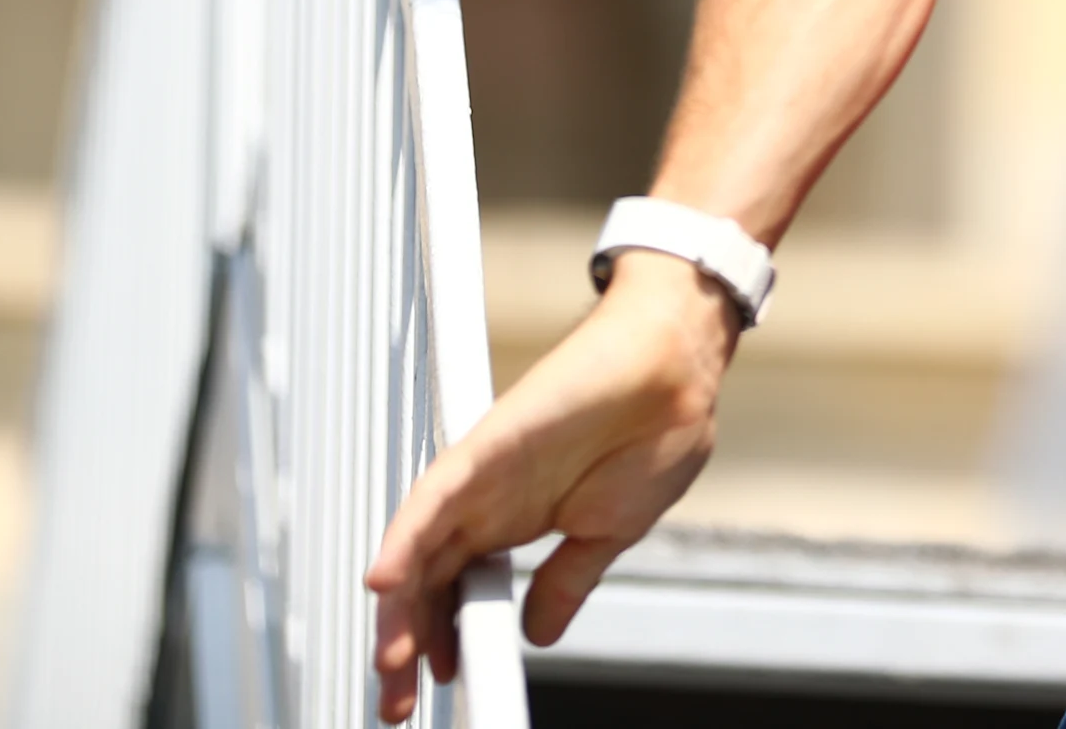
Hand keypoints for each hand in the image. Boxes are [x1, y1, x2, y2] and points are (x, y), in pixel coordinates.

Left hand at [362, 255, 738, 721]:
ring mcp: (483, 476)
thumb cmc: (657, 433)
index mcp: (518, 521)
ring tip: (390, 664)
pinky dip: (404, 538)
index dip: (442, 637)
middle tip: (397, 698)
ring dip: (400, 609)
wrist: (681, 369)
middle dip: (408, 642)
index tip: (441, 680)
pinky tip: (385, 579)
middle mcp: (489, 501)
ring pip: (420, 549)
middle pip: (427, 580)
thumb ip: (566, 581)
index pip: (458, 590)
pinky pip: (432, 496)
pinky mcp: (486, 445)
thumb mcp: (609, 533)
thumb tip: (541, 631)